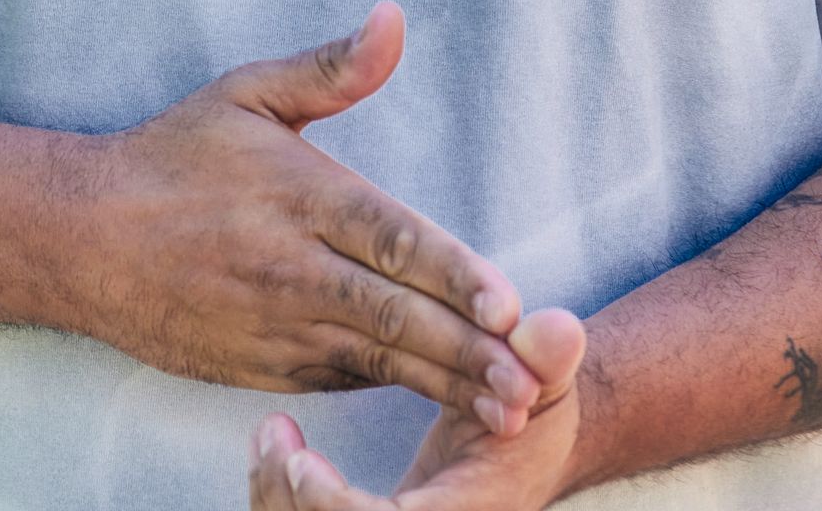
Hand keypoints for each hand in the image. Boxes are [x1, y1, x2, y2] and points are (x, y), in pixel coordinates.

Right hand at [74, 3, 544, 433]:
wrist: (80, 237)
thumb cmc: (172, 156)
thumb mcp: (247, 94)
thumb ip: (330, 68)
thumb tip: (393, 19)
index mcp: (301, 195)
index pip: (391, 238)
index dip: (452, 273)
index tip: (506, 302)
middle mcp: (293, 267)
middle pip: (394, 315)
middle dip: (466, 350)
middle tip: (529, 380)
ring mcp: (276, 325)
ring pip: (376, 360)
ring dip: (444, 385)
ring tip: (506, 410)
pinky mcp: (261, 365)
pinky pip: (340, 378)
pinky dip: (392, 389)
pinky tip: (446, 402)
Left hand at [249, 309, 589, 509]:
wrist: (526, 447)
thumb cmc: (531, 412)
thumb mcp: (545, 380)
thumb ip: (548, 358)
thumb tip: (550, 328)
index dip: (334, 509)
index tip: (299, 462)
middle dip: (288, 504)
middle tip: (271, 437)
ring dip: (276, 501)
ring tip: (271, 437)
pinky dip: (283, 502)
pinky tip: (280, 455)